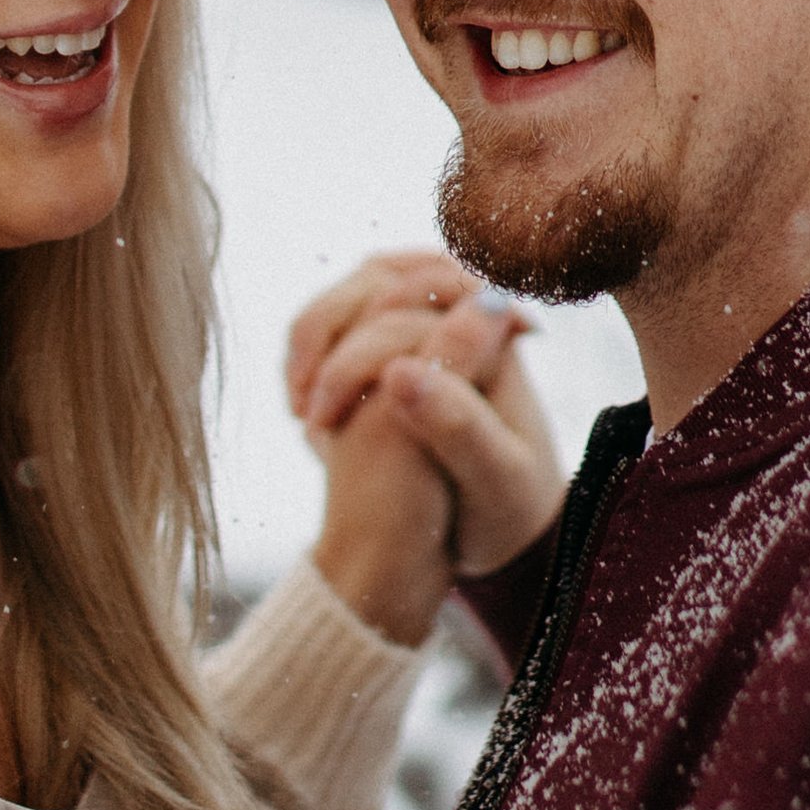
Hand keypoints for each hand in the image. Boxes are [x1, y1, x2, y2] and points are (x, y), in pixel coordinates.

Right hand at [291, 250, 565, 641]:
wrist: (505, 530)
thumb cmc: (509, 509)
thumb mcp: (495, 480)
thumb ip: (459, 426)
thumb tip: (398, 372)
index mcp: (495, 335)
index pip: (424, 286)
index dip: (364, 334)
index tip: (326, 404)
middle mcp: (460, 318)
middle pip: (378, 278)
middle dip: (328, 329)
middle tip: (303, 406)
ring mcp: (424, 326)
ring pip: (353, 297)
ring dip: (315, 340)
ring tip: (300, 412)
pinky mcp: (397, 346)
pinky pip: (342, 324)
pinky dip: (314, 355)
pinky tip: (304, 410)